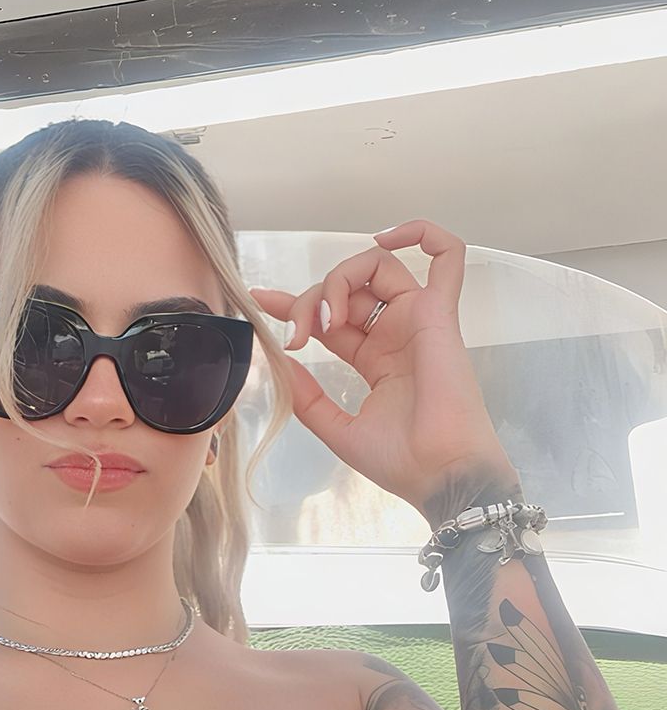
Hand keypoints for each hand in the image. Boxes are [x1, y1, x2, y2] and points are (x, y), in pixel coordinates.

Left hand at [251, 221, 516, 516]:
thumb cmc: (402, 462)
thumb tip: (281, 363)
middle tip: (295, 335)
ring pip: (376, 266)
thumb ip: (308, 396)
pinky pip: (447, 255)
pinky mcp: (439, 314)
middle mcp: (396, 334)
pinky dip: (421, 233)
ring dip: (339, 279)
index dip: (295, 304)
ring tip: (325, 319)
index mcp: (376, 360)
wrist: (441, 476)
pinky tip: (385, 238)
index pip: (330, 316)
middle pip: (346, 289)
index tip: (261, 301)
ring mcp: (418, 320)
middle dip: (309, 301)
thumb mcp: (337, 429)